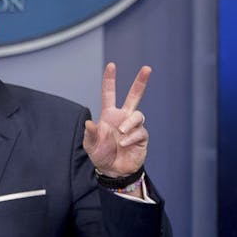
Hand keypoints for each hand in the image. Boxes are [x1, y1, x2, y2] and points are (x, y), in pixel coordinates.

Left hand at [83, 62, 149, 177]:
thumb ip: (90, 134)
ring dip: (129, 123)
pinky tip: (124, 143)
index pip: (109, 94)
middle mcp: (123, 118)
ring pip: (138, 115)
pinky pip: (140, 132)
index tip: (111, 65)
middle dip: (141, 82)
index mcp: (109, 115)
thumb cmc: (101, 155)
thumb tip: (89, 123)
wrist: (113, 171)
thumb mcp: (90, 146)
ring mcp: (133, 127)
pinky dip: (131, 137)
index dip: (110, 80)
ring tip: (121, 133)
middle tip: (147, 68)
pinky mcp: (142, 137)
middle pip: (134, 96)